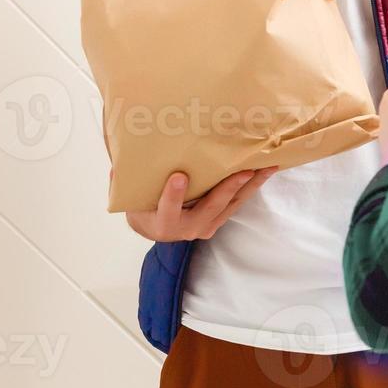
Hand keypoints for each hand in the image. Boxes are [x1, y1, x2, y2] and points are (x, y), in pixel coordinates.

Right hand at [123, 167, 278, 241]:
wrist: (155, 230)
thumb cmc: (142, 208)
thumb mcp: (131, 198)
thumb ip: (125, 180)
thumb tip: (119, 157)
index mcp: (162, 222)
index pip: (167, 209)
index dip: (173, 195)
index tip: (179, 176)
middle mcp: (187, 228)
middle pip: (210, 207)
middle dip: (228, 188)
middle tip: (243, 170)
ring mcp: (206, 226)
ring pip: (231, 204)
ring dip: (250, 185)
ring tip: (268, 167)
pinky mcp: (219, 220)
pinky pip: (238, 203)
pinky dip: (252, 187)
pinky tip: (266, 171)